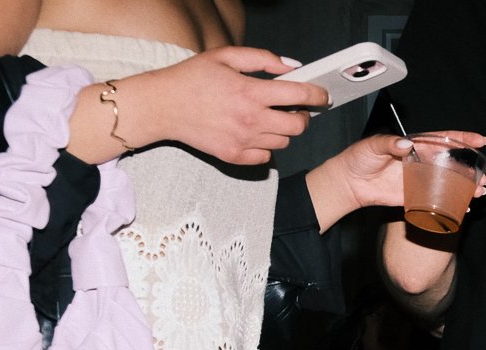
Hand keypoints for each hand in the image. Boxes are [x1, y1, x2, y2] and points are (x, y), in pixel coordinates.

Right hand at [119, 47, 326, 165]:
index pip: (299, 95)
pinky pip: (266, 157)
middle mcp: (250, 119)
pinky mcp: (234, 156)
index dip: (318, 95)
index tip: (323, 96)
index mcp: (250, 92)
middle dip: (303, 116)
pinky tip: (254, 133)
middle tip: (295, 109)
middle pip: (298, 126)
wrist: (162, 105)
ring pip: (284, 142)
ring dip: (283, 130)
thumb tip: (292, 66)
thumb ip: (262, 58)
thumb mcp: (225, 56)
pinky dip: (266, 147)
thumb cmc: (191, 78)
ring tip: (269, 118)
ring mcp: (243, 141)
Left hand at [308, 132, 485, 231]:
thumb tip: (405, 144)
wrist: (350, 182)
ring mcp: (420, 180)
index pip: (444, 140)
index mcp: (415, 145)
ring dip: (466, 187)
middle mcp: (422, 161)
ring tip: (480, 192)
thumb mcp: (372, 146)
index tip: (481, 141)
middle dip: (471, 170)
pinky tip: (465, 207)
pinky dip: (452, 204)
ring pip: (449, 182)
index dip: (463, 139)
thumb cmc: (359, 158)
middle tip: (484, 178)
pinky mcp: (416, 196)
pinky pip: (438, 199)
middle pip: (453, 163)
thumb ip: (389, 143)